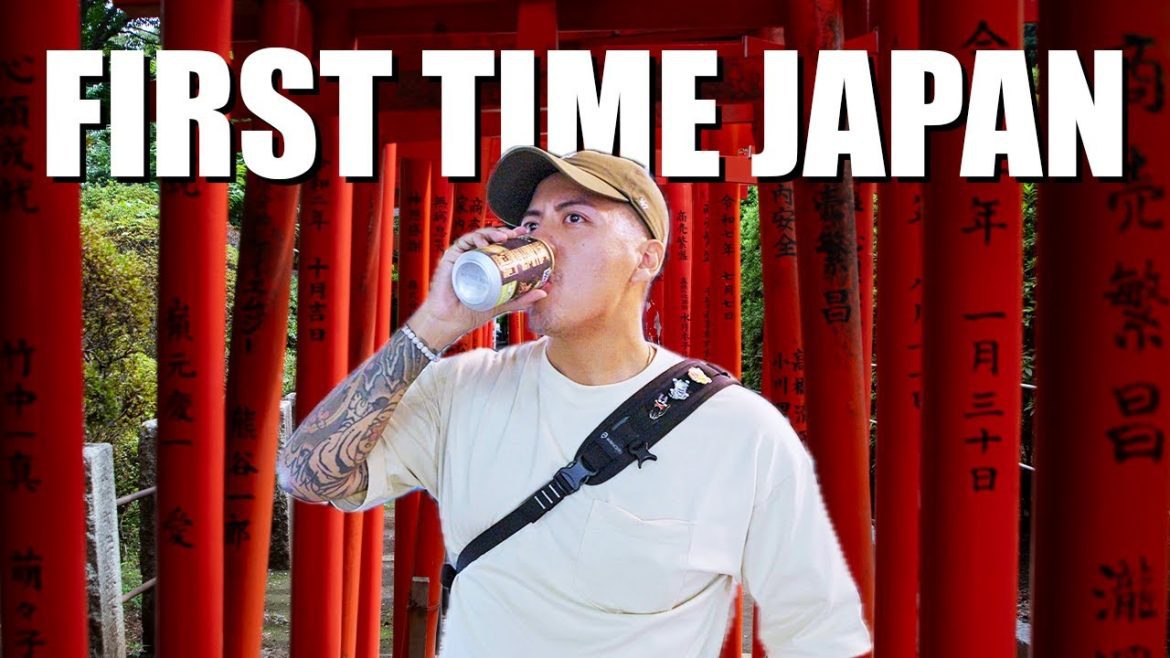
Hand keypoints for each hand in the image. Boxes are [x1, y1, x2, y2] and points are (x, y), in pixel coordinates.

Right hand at [407, 224, 548, 349]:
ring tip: (504, 237)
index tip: (526, 234)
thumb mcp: (502, 303)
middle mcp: (475, 257)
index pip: (500, 246)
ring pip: (478, 237)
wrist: (450, 321)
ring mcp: (463, 256)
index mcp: (486, 264)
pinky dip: (474, 238)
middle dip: (505, 231)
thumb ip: (521, 299)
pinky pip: (463, 242)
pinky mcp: (451, 257)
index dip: (512, 237)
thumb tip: (544, 292)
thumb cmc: (472, 311)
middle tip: (518, 233)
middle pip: (490, 238)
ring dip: (492, 232)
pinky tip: (483, 241)